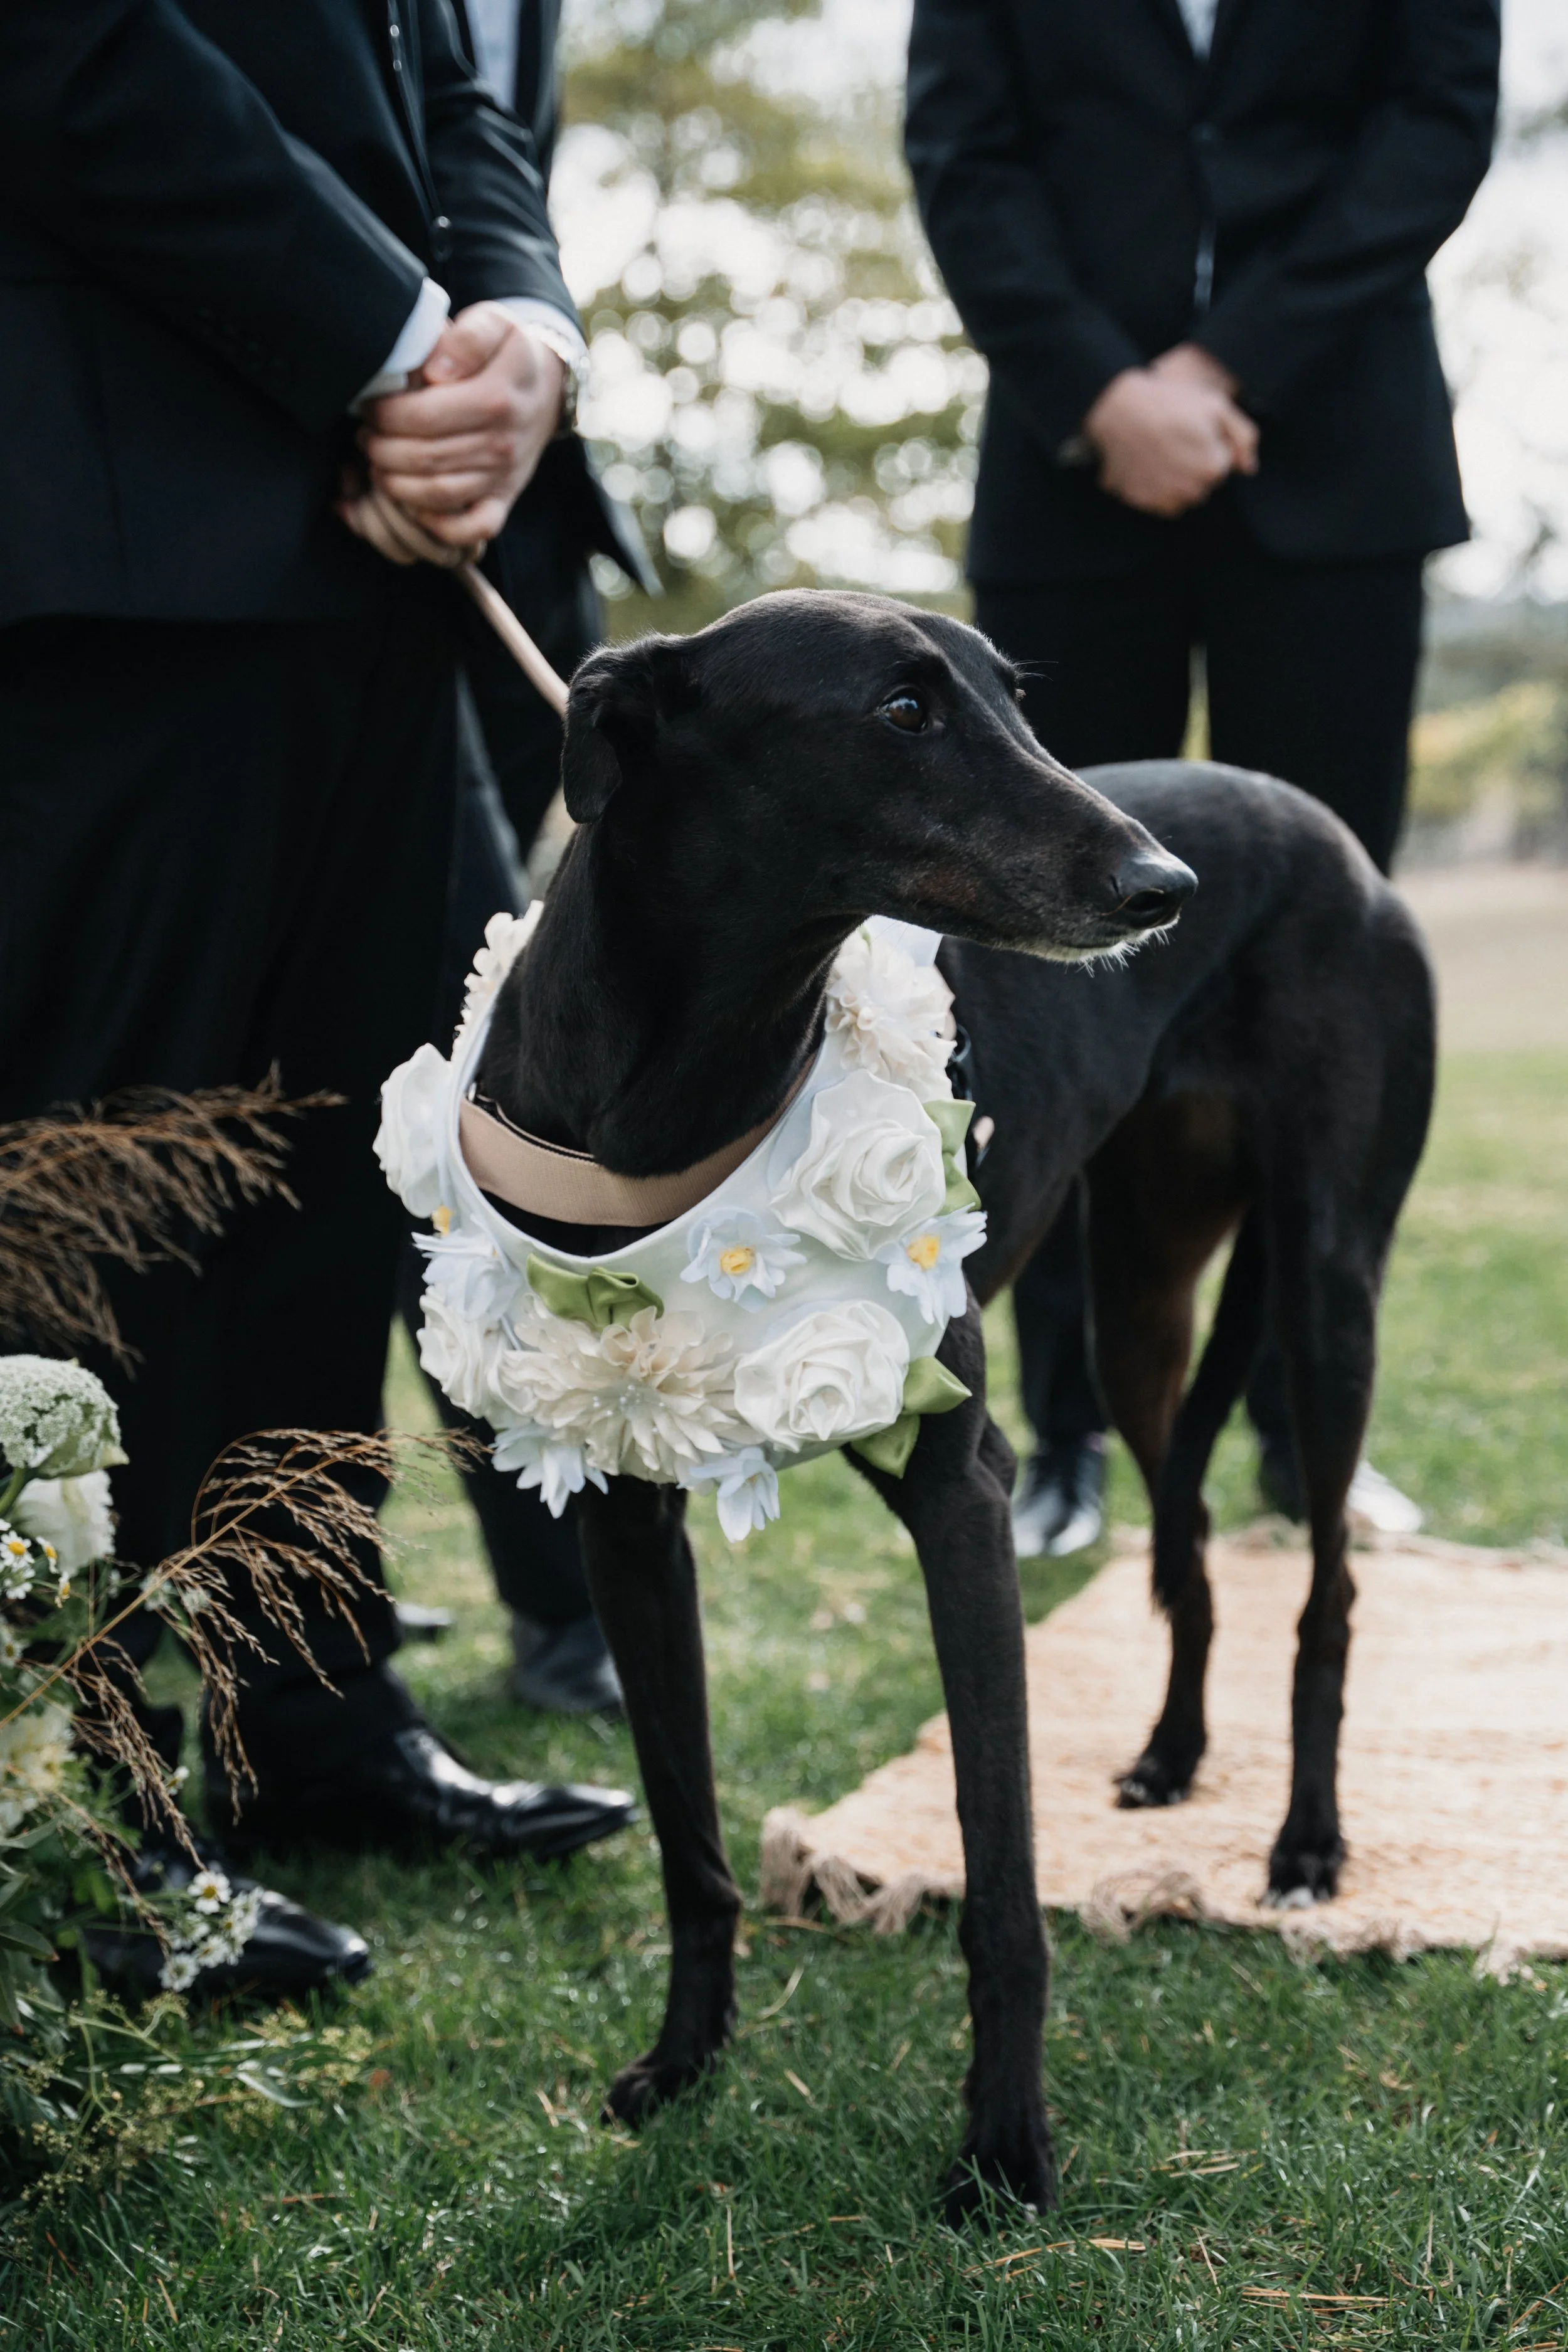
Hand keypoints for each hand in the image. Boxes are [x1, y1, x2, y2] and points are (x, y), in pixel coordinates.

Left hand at [356, 302, 565, 551]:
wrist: (544, 389)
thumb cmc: (505, 354)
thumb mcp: (494, 325)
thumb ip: (467, 337)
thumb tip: (436, 372)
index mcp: (496, 397)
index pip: (423, 416)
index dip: (385, 415)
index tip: (370, 407)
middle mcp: (502, 442)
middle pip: (425, 458)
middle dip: (382, 450)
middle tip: (366, 437)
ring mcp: (504, 475)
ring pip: (439, 494)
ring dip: (396, 485)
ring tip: (377, 465)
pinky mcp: (504, 498)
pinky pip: (474, 528)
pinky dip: (440, 525)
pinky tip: (415, 507)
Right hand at [1084, 346, 1256, 517]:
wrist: (1117, 408)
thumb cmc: (1169, 402)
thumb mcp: (1216, 405)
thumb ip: (1243, 436)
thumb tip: (1248, 468)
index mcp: (1212, 468)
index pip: (1223, 465)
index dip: (1211, 445)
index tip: (1194, 428)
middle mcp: (1190, 491)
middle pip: (1204, 484)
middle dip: (1196, 464)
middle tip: (1177, 438)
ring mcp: (1165, 499)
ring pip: (1185, 496)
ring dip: (1180, 479)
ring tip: (1163, 451)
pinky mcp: (1142, 502)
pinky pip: (1162, 503)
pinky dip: (1160, 489)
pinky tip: (1151, 464)